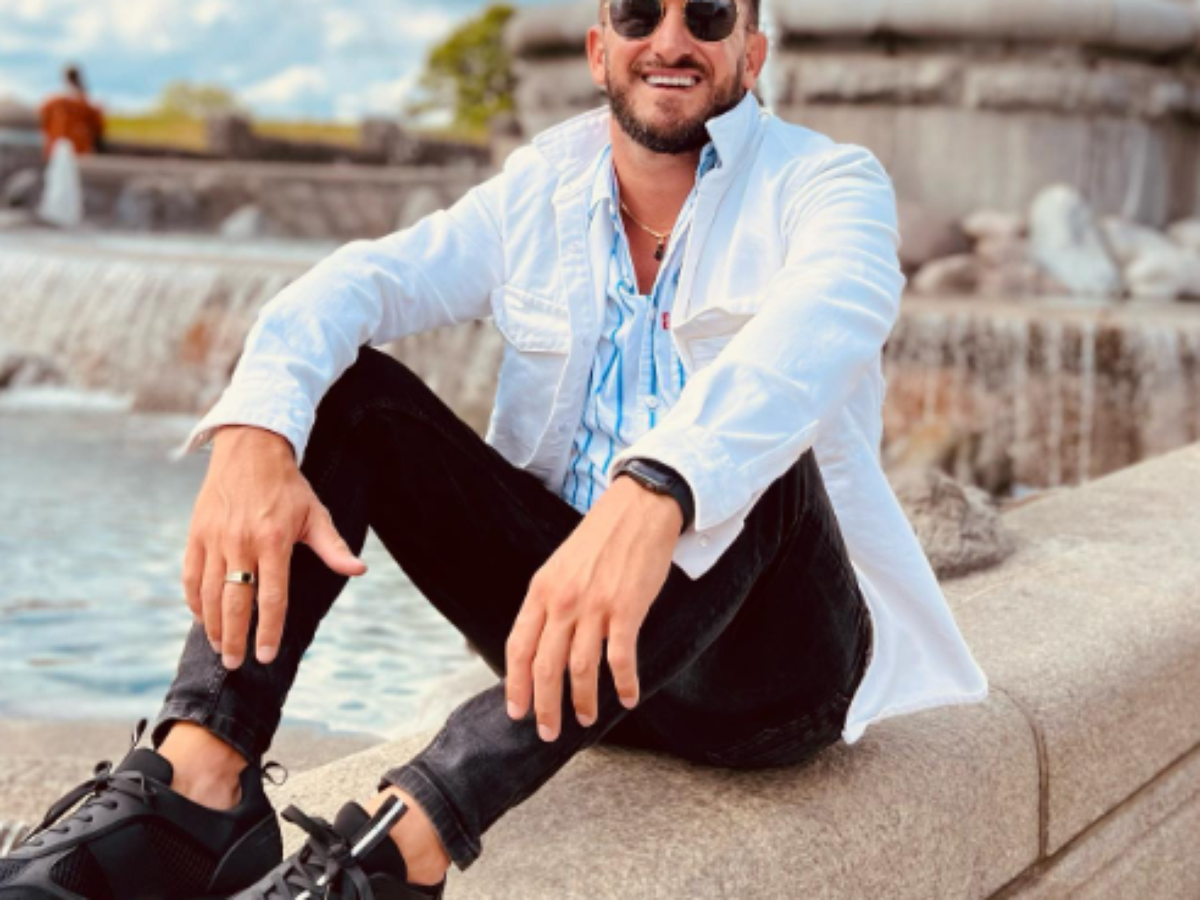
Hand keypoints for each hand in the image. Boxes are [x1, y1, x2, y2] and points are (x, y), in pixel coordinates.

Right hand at [181, 425, 367, 668]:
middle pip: (235, 602)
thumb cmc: (288, 486)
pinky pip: (190, 575)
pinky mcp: (196, 534)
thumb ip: (334, 548)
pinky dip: (194, 601)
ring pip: (208, 593)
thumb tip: (359, 571)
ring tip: (220, 647)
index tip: (266, 656)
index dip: (268, 630)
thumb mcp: (316, 513)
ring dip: (213, 625)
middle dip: (235, 638)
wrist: (250, 448)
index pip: (271, 597)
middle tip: (235, 664)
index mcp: (275, 540)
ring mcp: (215, 538)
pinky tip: (202, 618)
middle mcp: (241, 542)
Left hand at [504, 475, 681, 740]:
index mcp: (540, 591)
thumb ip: (548, 603)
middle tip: (548, 732)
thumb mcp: (560, 567)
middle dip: (545, 706)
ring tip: (586, 719)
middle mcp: (562, 601)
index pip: (518, 647)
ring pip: (581, 669)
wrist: (639, 508)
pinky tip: (630, 698)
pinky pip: (621, 659)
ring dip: (584, 701)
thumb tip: (541, 642)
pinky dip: (625, 684)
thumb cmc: (601, 539)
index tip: (517, 712)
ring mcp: (595, 606)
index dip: (515, 684)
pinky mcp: (627, 609)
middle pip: (545, 667)